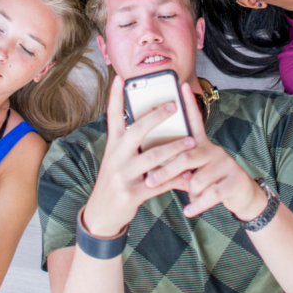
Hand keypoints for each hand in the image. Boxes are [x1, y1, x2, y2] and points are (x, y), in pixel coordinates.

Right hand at [80, 76, 197, 236]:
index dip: (115, 96)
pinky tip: (189, 174)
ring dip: (175, 148)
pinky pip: (159, 183)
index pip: (112, 116)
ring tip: (192, 142)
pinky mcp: (131, 194)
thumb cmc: (116, 180)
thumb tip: (151, 123)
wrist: (100, 214)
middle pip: (137, 130)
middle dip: (156, 117)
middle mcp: (115, 157)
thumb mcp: (116, 159)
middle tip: (174, 106)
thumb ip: (130, 143)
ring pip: (152, 156)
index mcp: (112, 145)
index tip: (121, 77)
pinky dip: (176, 178)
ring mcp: (122, 175)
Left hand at [141, 83, 265, 220]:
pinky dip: (197, 205)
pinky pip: (210, 194)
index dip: (189, 103)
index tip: (182, 85)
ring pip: (197, 179)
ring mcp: (226, 164)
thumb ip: (177, 166)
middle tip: (150, 180)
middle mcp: (214, 150)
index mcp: (202, 144)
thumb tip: (151, 168)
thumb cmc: (211, 181)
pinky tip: (189, 211)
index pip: (195, 120)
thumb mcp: (194, 171)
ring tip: (188, 198)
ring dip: (189, 192)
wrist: (243, 196)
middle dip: (166, 170)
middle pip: (186, 156)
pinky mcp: (234, 180)